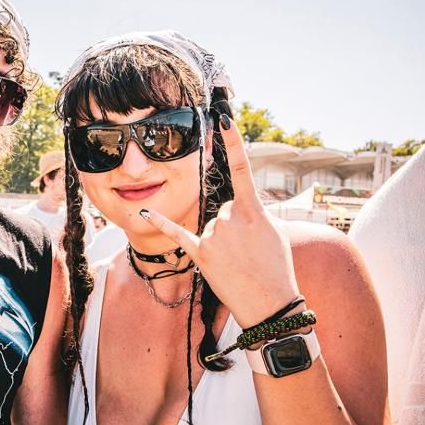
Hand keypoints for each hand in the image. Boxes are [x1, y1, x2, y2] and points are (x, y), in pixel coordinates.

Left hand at [141, 115, 299, 327]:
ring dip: (221, 244)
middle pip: (223, 211)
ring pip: (210, 227)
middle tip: (249, 253)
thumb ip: (254, 212)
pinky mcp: (200, 253)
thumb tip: (239, 207)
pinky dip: (162, 224)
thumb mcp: (274, 232)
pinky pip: (177, 234)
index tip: (223, 119)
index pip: (242, 169)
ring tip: (239, 264)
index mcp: (253, 210)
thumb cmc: (277, 268)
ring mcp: (214, 235)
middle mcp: (231, 218)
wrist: (271, 304)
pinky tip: (147, 214)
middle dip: (233, 229)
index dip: (233, 143)